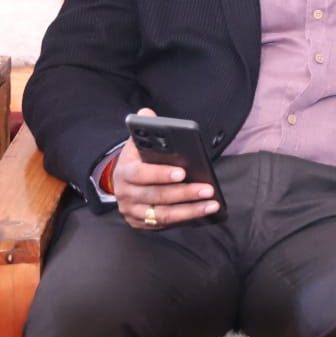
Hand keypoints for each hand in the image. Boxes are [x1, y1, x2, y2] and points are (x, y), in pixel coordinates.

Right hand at [113, 108, 221, 229]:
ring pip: (162, 214)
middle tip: (207, 189)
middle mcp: (125, 194)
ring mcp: (131, 210)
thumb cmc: (138, 159)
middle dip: (184, 193)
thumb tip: (147, 113)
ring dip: (189, 210)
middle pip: (157, 196)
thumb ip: (145, 130)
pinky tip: (202, 211)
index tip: (183, 172)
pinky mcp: (138, 222)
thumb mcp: (138, 143)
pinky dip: (184, 218)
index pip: (141, 174)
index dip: (161, 174)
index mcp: (125, 171)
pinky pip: (162, 223)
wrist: (123, 180)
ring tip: (212, 203)